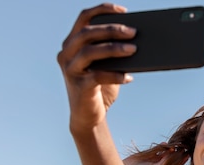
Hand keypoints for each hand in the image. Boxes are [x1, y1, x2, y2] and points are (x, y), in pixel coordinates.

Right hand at [57, 3, 136, 131]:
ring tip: (134, 50)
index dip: (102, 10)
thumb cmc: (100, 88)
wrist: (89, 116)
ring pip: (90, 52)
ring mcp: (70, 70)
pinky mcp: (78, 86)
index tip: (124, 10)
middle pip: (88, 33)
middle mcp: (66, 53)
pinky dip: (115, 75)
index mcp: (72, 43)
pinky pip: (97, 76)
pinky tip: (129, 77)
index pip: (84, 18)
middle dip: (112, 30)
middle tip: (134, 32)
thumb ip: (113, 53)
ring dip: (114, 49)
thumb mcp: (106, 66)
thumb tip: (136, 41)